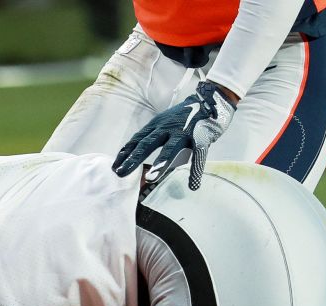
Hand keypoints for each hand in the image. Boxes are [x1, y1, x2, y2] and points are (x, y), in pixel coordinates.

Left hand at [112, 80, 236, 190]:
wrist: (211, 100)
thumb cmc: (184, 117)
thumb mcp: (164, 124)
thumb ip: (153, 139)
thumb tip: (137, 156)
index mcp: (157, 125)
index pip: (137, 139)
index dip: (125, 153)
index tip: (114, 166)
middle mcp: (167, 127)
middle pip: (147, 144)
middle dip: (133, 159)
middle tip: (120, 173)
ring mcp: (184, 131)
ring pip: (171, 148)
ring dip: (160, 163)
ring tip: (151, 178)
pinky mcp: (202, 136)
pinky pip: (199, 155)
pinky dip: (196, 171)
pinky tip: (193, 185)